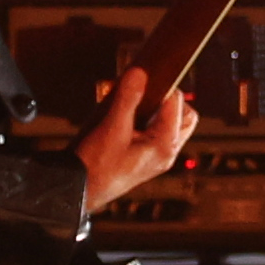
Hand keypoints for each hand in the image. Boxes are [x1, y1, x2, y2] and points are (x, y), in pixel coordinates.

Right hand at [73, 66, 201, 214]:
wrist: (80, 192)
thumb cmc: (95, 165)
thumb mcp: (112, 127)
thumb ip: (128, 98)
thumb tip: (139, 73)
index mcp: (165, 145)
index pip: (177, 103)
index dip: (161, 85)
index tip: (143, 75)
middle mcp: (166, 152)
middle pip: (184, 115)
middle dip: (166, 98)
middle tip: (142, 91)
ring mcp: (157, 158)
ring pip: (170, 124)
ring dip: (156, 109)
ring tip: (131, 104)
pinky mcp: (146, 159)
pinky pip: (156, 133)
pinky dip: (145, 120)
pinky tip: (124, 117)